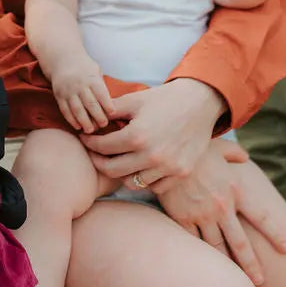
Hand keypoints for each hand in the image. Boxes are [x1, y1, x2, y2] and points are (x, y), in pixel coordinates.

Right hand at [51, 55, 114, 132]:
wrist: (62, 60)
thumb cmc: (84, 68)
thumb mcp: (96, 71)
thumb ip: (101, 87)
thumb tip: (110, 106)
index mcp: (91, 78)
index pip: (101, 94)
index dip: (107, 105)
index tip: (112, 114)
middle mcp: (79, 85)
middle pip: (90, 104)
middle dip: (98, 116)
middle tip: (104, 125)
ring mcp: (68, 91)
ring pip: (77, 109)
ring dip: (84, 122)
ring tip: (91, 130)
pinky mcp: (59, 96)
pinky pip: (65, 110)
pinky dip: (71, 120)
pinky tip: (78, 127)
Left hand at [82, 79, 223, 186]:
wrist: (200, 102)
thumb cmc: (163, 99)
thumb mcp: (133, 100)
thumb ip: (109, 112)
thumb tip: (88, 121)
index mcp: (137, 136)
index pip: (101, 147)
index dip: (89, 143)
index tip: (85, 138)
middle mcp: (152, 156)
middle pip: (112, 170)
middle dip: (98, 161)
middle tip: (95, 153)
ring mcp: (168, 167)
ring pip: (131, 182)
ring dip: (121, 172)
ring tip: (118, 159)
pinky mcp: (181, 173)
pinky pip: (154, 186)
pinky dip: (144, 179)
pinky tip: (139, 166)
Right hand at [156, 141, 285, 286]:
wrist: (165, 154)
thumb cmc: (195, 149)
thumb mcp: (220, 147)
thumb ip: (235, 153)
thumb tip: (245, 157)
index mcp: (236, 190)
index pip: (262, 217)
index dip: (276, 234)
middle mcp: (222, 207)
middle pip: (240, 243)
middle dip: (252, 265)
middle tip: (261, 281)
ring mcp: (202, 215)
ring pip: (218, 248)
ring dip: (229, 266)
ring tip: (237, 282)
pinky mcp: (183, 218)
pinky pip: (195, 242)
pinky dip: (203, 255)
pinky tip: (209, 267)